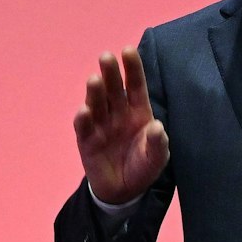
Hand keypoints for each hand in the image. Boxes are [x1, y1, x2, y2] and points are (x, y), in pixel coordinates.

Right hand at [73, 48, 169, 203]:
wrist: (124, 191)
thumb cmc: (143, 167)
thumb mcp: (157, 158)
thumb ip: (157, 144)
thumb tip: (157, 127)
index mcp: (138, 112)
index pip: (135, 86)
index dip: (132, 68)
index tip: (128, 50)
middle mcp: (118, 113)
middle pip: (113, 89)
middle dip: (110, 73)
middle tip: (106, 57)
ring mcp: (101, 125)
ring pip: (97, 103)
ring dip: (95, 91)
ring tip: (95, 80)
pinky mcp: (87, 140)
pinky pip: (84, 127)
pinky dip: (83, 118)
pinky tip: (84, 111)